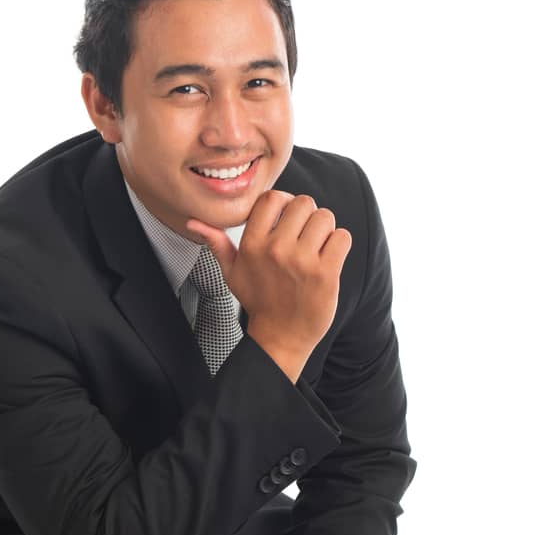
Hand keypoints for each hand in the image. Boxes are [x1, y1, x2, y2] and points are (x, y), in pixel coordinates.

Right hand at [184, 191, 352, 371]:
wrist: (281, 337)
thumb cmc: (258, 302)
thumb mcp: (232, 273)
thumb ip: (217, 243)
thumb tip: (193, 221)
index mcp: (253, 245)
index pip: (272, 198)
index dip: (284, 202)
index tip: (286, 218)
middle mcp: (276, 250)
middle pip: (303, 202)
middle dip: (307, 215)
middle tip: (304, 236)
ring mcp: (302, 261)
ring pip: (325, 217)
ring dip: (324, 230)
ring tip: (316, 248)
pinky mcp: (325, 273)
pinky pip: (342, 237)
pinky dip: (339, 244)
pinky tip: (328, 258)